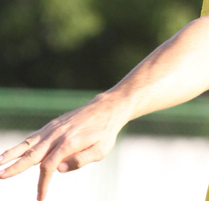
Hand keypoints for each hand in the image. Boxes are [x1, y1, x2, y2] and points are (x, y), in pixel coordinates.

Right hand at [0, 95, 126, 200]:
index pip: (49, 167)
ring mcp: (53, 129)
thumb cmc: (105, 132)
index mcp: (69, 143)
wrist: (106, 109)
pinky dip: (20, 145)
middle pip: (32, 154)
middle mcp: (57, 135)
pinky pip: (33, 137)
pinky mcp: (51, 126)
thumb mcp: (101, 149)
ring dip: (11, 154)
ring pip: (28, 144)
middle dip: (15, 167)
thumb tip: (59, 170)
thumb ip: (81, 160)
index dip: (43, 184)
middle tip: (1, 176)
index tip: (40, 198)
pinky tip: (9, 153)